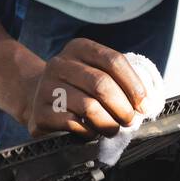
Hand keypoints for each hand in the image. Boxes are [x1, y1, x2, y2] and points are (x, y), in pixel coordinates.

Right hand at [18, 38, 147, 139]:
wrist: (34, 97)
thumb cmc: (76, 87)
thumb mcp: (92, 71)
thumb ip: (116, 80)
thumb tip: (145, 103)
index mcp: (79, 48)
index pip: (113, 61)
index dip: (133, 84)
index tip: (144, 104)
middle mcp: (60, 63)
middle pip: (101, 84)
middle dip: (123, 107)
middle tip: (130, 120)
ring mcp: (47, 86)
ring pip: (89, 107)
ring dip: (108, 123)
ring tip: (113, 129)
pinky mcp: (40, 111)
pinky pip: (73, 123)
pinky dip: (89, 132)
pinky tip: (91, 132)